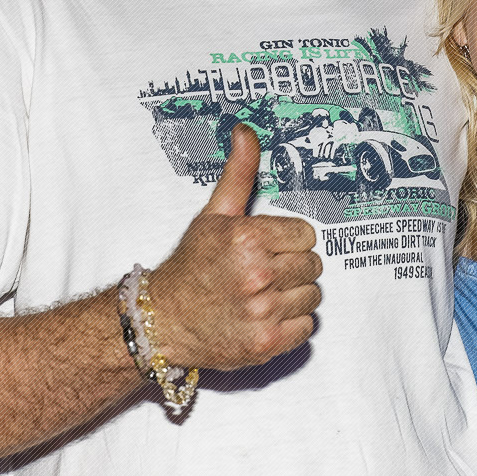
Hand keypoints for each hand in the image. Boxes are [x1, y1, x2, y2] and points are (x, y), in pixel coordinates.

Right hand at [147, 124, 321, 369]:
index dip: (288, 240)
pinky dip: (291, 323)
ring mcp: (263, 311)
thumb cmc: (191, 266)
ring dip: (294, 295)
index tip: (268, 247)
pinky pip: (307, 326)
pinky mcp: (267, 342)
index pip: (306, 234)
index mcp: (247, 238)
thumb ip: (239, 173)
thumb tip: (246, 132)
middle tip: (264, 271)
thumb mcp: (214, 214)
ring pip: (313, 296)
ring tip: (264, 293)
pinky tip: (266, 315)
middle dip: (292, 266)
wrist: (163, 319)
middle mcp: (257, 274)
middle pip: (312, 265)